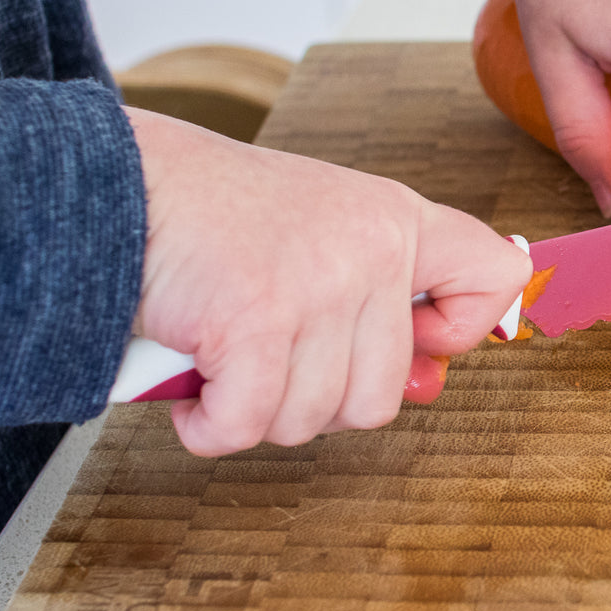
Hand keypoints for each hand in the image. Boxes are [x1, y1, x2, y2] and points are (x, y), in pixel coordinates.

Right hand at [126, 108, 530, 455]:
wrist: (114, 184)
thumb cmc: (212, 218)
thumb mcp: (320, 236)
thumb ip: (379, 304)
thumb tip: (429, 386)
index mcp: (397, 220)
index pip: (496, 275)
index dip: (463, 329)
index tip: (415, 338)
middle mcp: (372, 250)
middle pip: (382, 397)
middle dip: (316, 399)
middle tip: (268, 355)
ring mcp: (319, 287)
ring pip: (313, 419)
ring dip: (256, 409)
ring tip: (224, 356)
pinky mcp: (256, 323)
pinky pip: (248, 426)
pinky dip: (210, 426)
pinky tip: (194, 388)